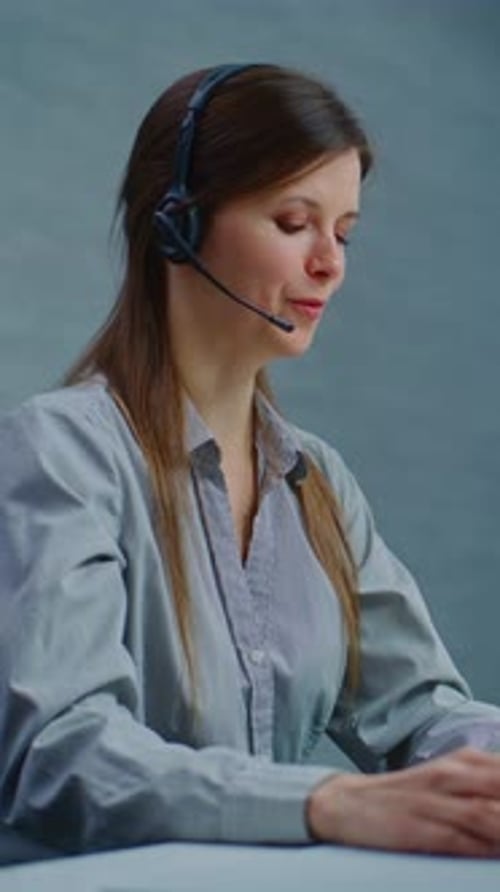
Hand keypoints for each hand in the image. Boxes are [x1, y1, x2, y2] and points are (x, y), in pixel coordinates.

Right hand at [306, 747, 499, 856]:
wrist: (347, 804)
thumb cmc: (406, 799)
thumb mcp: (450, 783)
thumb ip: (485, 789)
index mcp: (466, 762)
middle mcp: (455, 776)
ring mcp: (438, 801)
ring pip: (492, 814)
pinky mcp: (422, 828)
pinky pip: (464, 839)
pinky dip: (488, 847)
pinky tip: (495, 854)